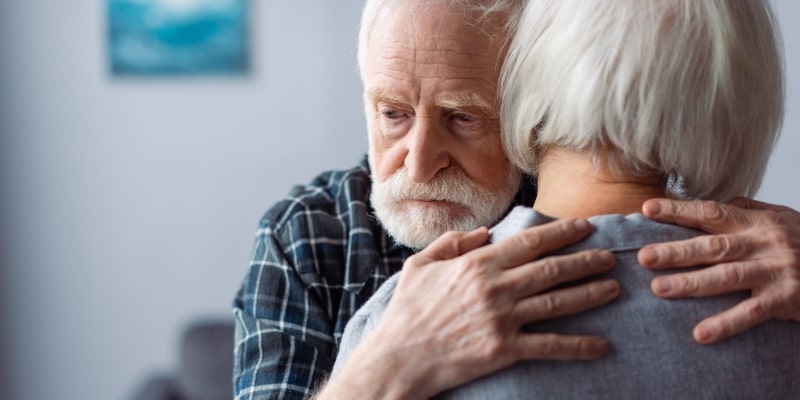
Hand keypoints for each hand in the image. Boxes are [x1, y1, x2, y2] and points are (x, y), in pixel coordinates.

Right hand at [323, 219, 618, 399]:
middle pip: (551, 269)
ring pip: (556, 302)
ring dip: (589, 294)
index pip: (529, 242)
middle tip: (610, 256)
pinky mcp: (504, 350)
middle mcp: (495, 287)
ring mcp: (501, 319)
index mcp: (477, 264)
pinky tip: (600, 345)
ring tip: (613, 288)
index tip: (584, 226)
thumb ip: (451, 243)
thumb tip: (481, 232)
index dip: (560, 232)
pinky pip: (548, 346)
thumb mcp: (420, 265)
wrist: (399, 357)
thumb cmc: (406, 311)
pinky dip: (577, 346)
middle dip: (585, 260)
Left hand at [639, 198, 799, 344]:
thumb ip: (747, 211)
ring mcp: (776, 271)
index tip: (647, 209)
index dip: (679, 210)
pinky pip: (752, 313)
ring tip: (659, 289)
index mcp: (758, 222)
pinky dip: (726, 324)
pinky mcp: (786, 299)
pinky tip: (701, 333)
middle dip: (675, 251)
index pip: (712, 212)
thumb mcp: (781, 218)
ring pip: (727, 277)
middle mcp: (765, 243)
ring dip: (691, 284)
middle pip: (713, 246)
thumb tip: (714, 203)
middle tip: (642, 257)